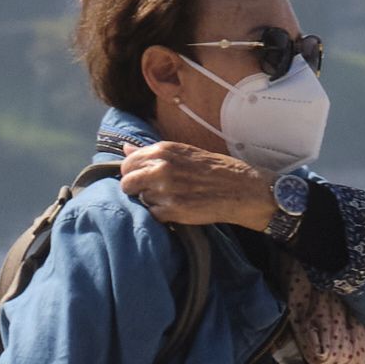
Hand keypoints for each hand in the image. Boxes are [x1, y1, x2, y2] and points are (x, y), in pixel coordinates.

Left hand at [117, 140, 279, 227]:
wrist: (239, 188)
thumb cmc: (212, 169)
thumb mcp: (182, 152)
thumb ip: (151, 152)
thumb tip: (125, 148)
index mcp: (162, 151)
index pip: (127, 163)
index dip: (132, 173)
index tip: (142, 178)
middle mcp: (161, 168)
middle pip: (127, 183)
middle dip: (136, 189)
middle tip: (152, 192)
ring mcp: (166, 190)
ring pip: (141, 200)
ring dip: (152, 202)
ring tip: (171, 199)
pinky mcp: (173, 210)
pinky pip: (153, 215)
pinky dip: (162, 215)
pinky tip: (177, 209)